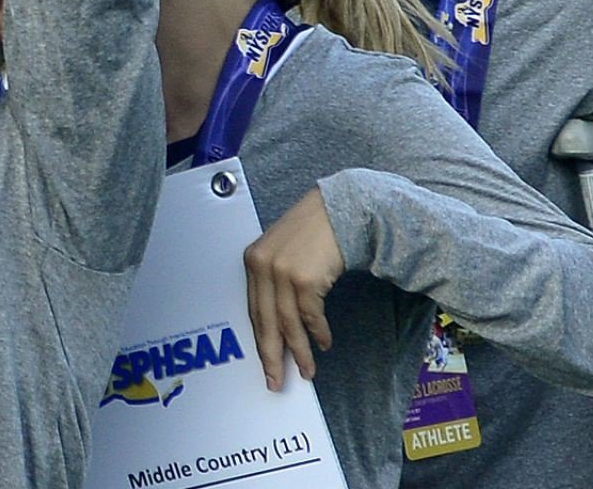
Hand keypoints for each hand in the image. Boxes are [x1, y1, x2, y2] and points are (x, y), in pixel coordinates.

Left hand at [243, 191, 344, 390]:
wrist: (341, 210)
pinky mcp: (304, 278)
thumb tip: (278, 322)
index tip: (265, 363)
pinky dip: (318, 332)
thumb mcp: (282, 251)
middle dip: (271, 355)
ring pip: (288, 324)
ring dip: (299, 351)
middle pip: (265, 322)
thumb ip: (274, 279)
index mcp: (252, 261)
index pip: (254, 310)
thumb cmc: (314, 233)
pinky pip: (309, 315)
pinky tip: (324, 343)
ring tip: (306, 371)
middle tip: (275, 381)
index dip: (260, 340)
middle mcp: (262, 267)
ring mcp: (282, 273)